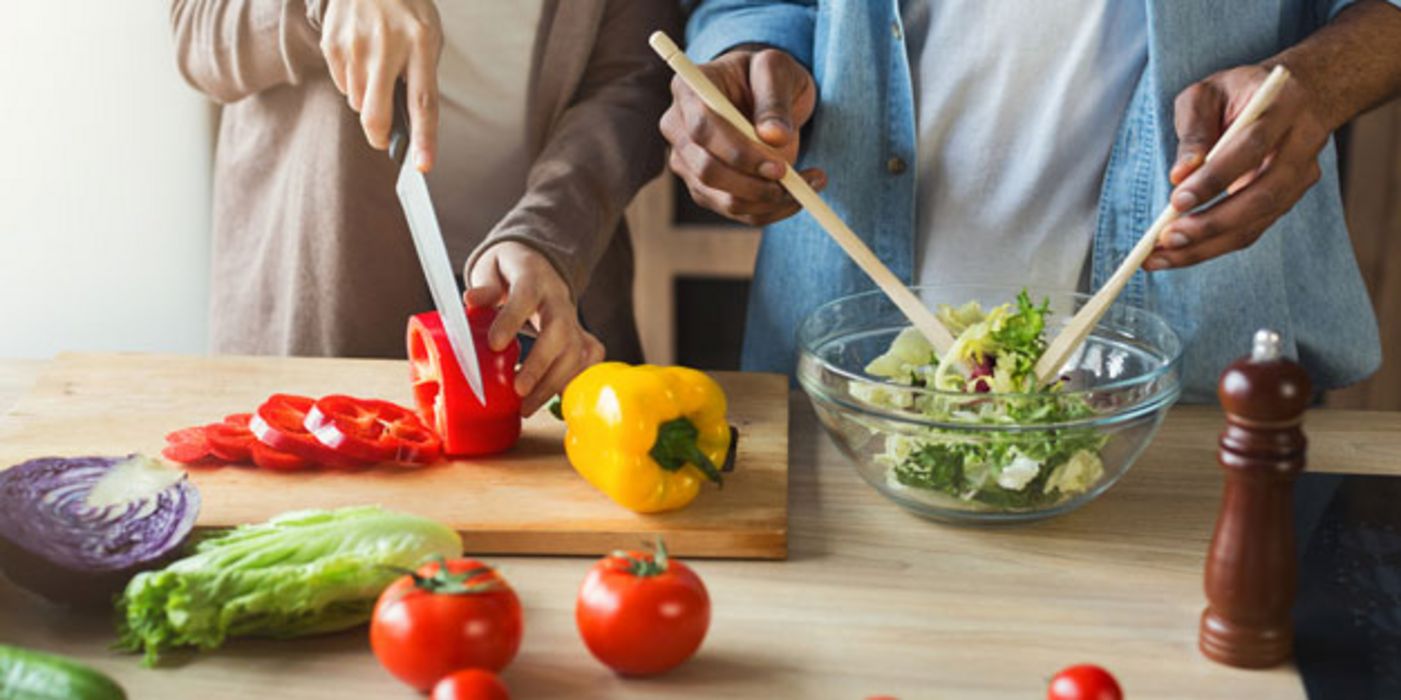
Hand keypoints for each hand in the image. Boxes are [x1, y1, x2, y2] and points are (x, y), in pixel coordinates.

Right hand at [320, 0, 440, 169]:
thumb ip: (422, 75)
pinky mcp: (332, 44)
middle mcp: (386, 46)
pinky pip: (343, 86)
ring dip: (368, 101)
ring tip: (377, 72)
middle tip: (383, 139)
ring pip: (358, 103)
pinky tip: (361, 58)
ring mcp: (354, 45)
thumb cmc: (406, 10)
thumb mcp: (428, 35)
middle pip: (377, 113)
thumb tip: (409, 122)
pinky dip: (353, 83)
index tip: (422, 165)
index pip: (423, 102)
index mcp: (420, 43)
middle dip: (379, 136)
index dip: (424, 138)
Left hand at [466, 242, 604, 415]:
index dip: (512, 320)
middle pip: (560, 330)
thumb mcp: (491, 270)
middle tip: (519, 389)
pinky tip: (555, 399)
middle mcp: (558, 299)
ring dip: (553, 382)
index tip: (495, 345)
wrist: (538, 266)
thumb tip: (471, 300)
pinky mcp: (581, 335)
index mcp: (533, 277)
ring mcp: (573, 319)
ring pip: (576, 350)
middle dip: (541, 364)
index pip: (526, 296)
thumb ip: (484, 288)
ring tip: (527, 406)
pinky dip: (576, 380)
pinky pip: (589, 358)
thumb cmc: (510, 273)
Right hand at [660, 47, 823, 225]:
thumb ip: (774, 99)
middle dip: (754, 185)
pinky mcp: (704, 187)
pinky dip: (770, 210)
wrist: (763, 94)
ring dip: (768, 202)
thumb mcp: (776, 70)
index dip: (738, 153)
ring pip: (722, 200)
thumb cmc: (766, 74)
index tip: (779, 166)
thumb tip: (774, 137)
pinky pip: (736, 210)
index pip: (702, 130)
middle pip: (706, 172)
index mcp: (688, 90)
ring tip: (808, 185)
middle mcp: (678, 128)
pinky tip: (798, 194)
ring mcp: (687, 162)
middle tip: (795, 181)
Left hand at [1146, 65, 1328, 269]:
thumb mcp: (1208, 92)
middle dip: (1211, 223)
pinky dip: (1214, 245)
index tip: (1177, 201)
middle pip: (1261, 195)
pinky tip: (1180, 252)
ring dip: (1208, 245)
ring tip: (1161, 255)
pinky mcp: (1290, 198)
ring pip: (1258, 220)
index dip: (1215, 178)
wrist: (1301, 93)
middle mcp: (1301, 145)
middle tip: (1166, 239)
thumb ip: (1193, 129)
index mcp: (1282, 107)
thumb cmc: (1242, 91)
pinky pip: (1253, 229)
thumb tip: (1180, 174)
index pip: (1250, 148)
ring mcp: (1301, 176)